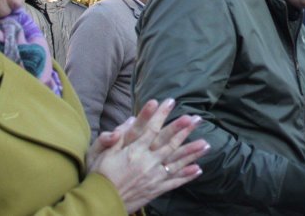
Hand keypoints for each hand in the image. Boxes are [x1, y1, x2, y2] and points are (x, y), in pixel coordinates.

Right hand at [89, 99, 209, 212]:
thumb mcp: (100, 154)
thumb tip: (127, 120)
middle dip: (184, 129)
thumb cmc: (98, 177)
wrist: (99, 204)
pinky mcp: (155, 189)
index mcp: (135, 151)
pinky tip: (198, 169)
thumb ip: (114, 137)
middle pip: (170, 143)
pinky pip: (174, 182)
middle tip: (197, 118)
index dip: (162, 114)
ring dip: (192, 152)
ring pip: (177, 161)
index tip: (170, 101)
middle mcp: (147, 162)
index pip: (151, 128)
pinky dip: (186, 176)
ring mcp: (153, 176)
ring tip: (206, 143)